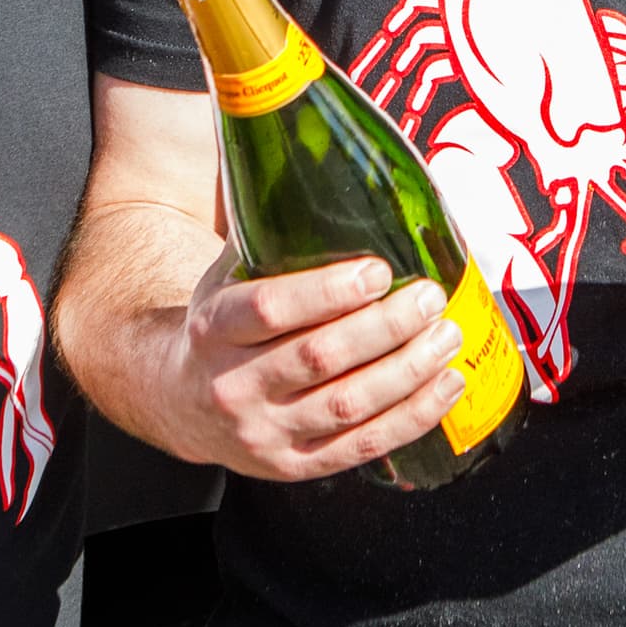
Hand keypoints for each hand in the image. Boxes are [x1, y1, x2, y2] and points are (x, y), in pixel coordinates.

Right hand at [166, 249, 464, 479]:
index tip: (377, 270)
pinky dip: (413, 417)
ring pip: (346, 406)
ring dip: (408, 370)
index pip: (269, 309)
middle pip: (318, 358)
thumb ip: (270, 235)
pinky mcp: (294, 466)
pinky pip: (362, 447)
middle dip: (384, 327)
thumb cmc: (222, 328)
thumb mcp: (225, 277)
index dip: (327, 291)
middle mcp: (234, 386)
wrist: (179, 402)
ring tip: (446, 335)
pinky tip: (446, 385)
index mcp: (214, 329)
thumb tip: (319, 160)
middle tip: (428, 297)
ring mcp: (265, 433)